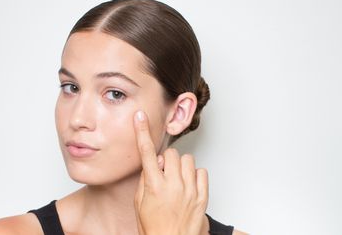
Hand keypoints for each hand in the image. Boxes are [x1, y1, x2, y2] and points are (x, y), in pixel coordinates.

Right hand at [133, 110, 208, 234]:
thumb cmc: (153, 226)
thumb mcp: (140, 203)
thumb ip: (146, 179)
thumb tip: (154, 163)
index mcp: (154, 186)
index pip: (147, 153)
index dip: (141, 133)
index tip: (140, 118)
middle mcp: (173, 186)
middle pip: (172, 154)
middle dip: (167, 160)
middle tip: (164, 172)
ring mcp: (190, 191)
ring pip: (188, 160)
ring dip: (181, 166)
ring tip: (177, 180)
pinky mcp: (202, 196)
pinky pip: (201, 172)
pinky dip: (194, 175)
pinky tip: (188, 185)